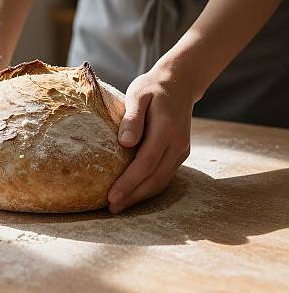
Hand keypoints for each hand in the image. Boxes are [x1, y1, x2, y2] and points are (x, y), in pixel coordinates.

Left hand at [107, 62, 196, 213]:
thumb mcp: (138, 94)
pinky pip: (164, 176)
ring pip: (161, 181)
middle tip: (111, 208)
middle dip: (133, 196)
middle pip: (155, 179)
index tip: (111, 196)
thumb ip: (132, 118)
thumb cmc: (153, 88)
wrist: (180, 83)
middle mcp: (178, 144)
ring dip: (140, 196)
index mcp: (167, 130)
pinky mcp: (179, 153)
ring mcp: (181, 151)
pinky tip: (133, 192)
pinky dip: (148, 187)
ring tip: (119, 206)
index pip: (146, 164)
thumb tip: (125, 143)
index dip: (128, 183)